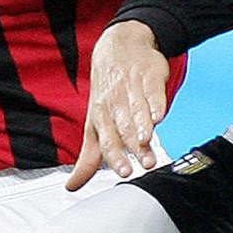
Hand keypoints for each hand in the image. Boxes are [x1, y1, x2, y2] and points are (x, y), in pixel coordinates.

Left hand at [68, 20, 170, 189]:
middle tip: (145, 164)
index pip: (107, 140)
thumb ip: (89, 158)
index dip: (115, 156)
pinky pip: (152, 91)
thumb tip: (72, 186)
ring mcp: (132, 89)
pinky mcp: (149, 76)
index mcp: (100, 117)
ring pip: (138, 112)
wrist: (119, 46)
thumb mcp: (94, 125)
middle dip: (134, 147)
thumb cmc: (108, 91)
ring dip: (144, 128)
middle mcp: (114, 104)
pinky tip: (160, 115)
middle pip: (125, 128)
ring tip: (149, 141)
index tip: (125, 172)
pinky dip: (156, 103)